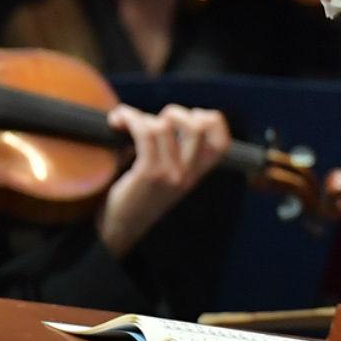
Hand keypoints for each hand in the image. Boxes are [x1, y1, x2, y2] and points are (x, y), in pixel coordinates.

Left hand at [97, 104, 231, 256]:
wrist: (120, 228)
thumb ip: (175, 153)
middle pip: (197, 127)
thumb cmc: (138, 197)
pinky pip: (145, 133)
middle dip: (175, 112)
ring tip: (127, 120)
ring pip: (165, 126)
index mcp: (196, 175)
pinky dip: (129, 119)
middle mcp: (188, 175)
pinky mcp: (148, 174)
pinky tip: (117, 121)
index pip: (222, 143)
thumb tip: (165, 118)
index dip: (213, 121)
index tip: (190, 116)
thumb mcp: (168, 178)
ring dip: (142, 115)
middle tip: (154, 121)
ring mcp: (170, 174)